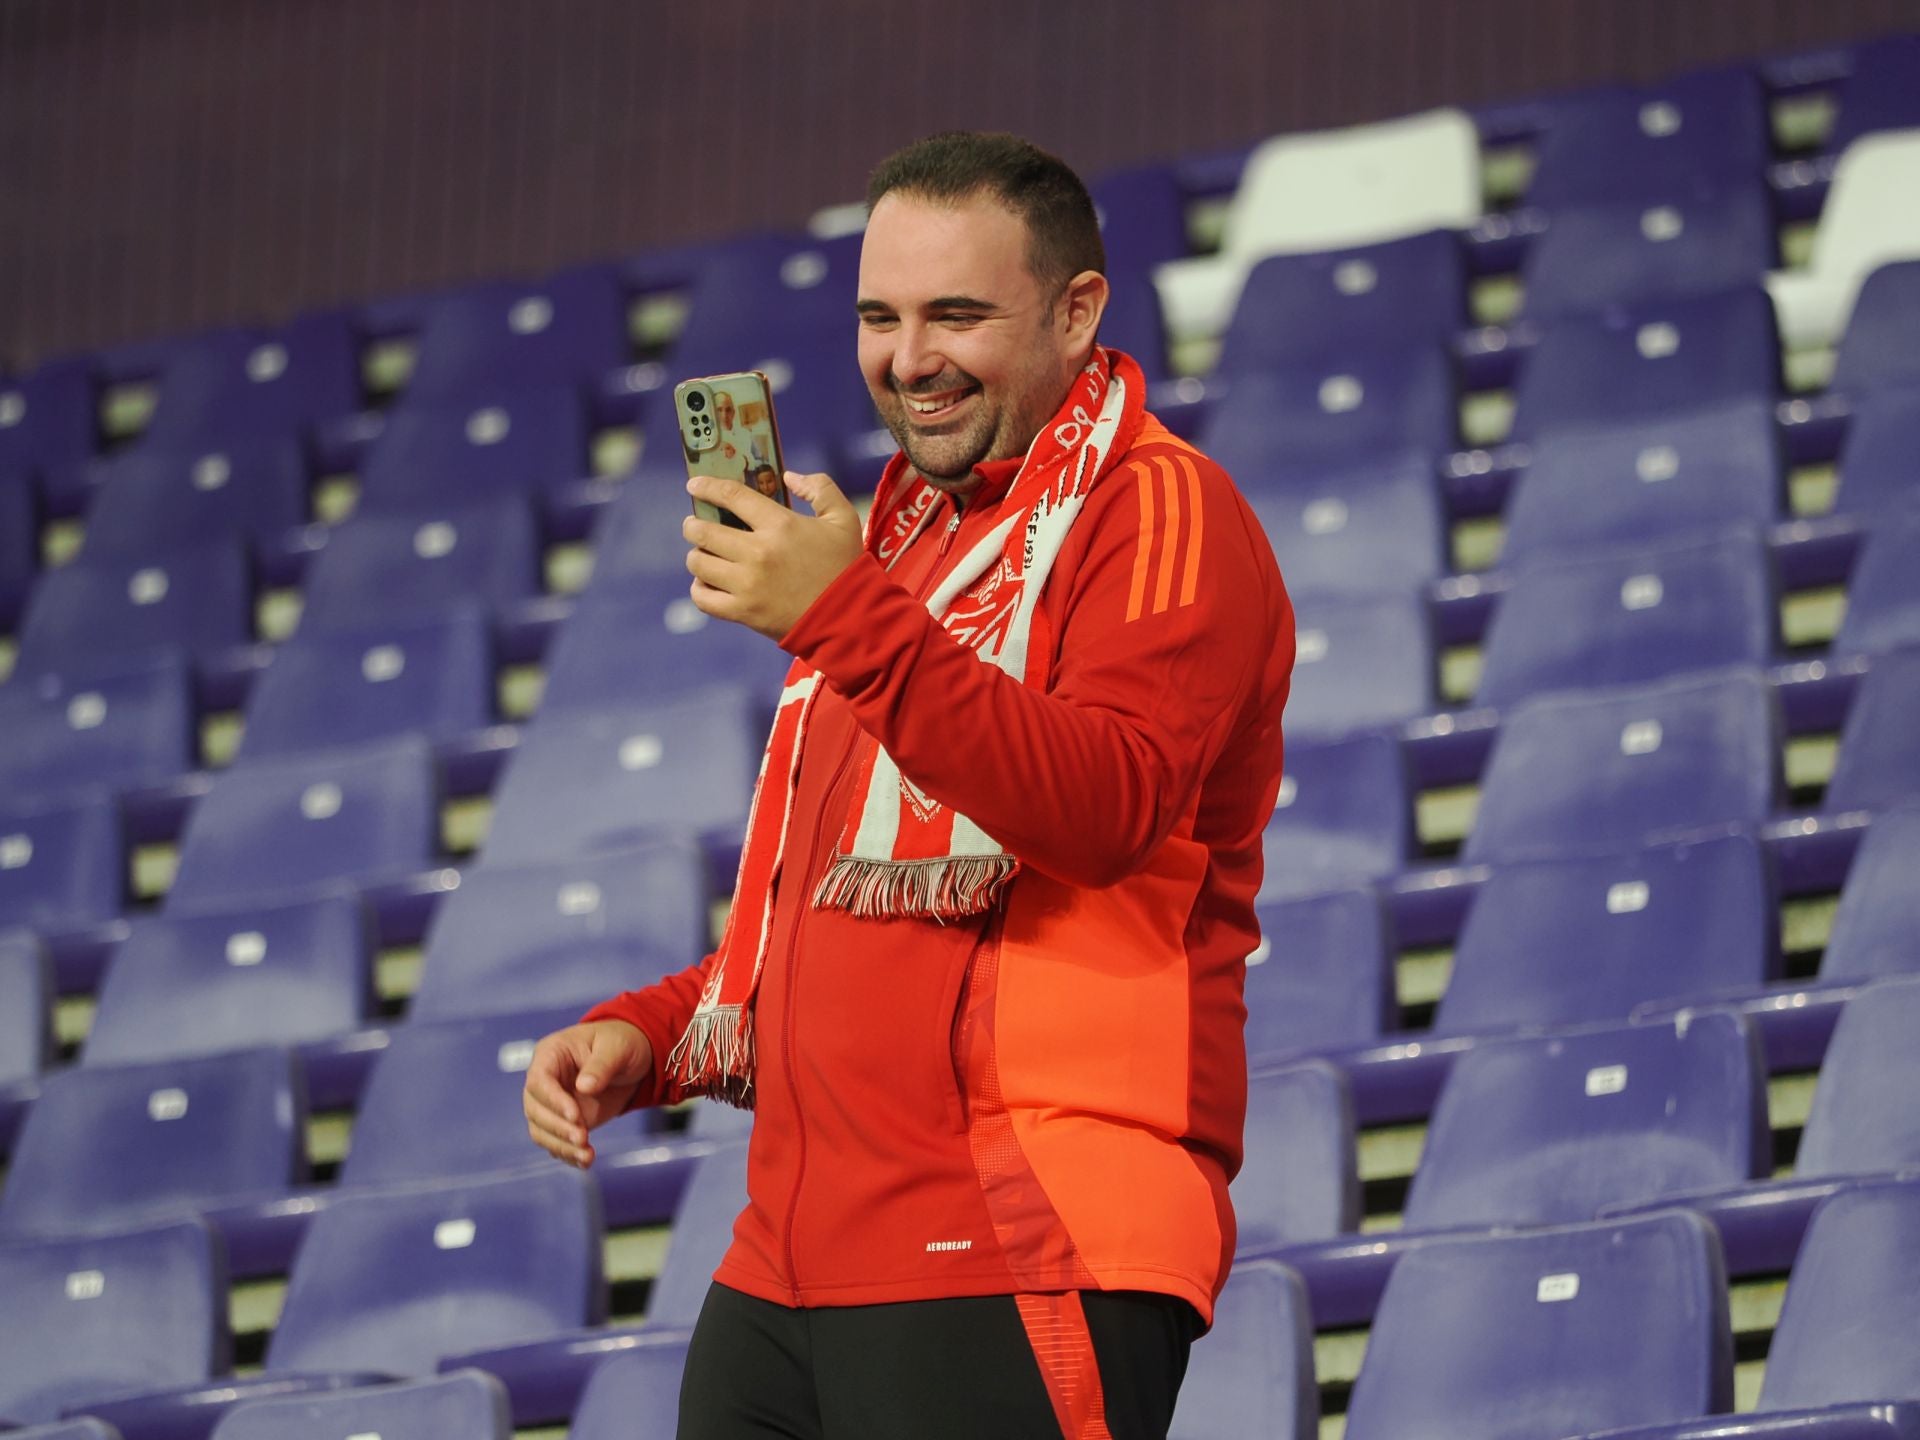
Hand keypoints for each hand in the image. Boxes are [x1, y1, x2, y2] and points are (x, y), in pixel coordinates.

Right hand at [523, 1020, 652, 1167]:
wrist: (632, 1060)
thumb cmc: (621, 1043)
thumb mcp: (617, 1047)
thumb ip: (601, 1066)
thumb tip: (584, 1087)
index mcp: (551, 1054)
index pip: (539, 1081)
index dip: (553, 1101)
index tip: (576, 1116)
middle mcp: (544, 1081)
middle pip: (535, 1109)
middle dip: (557, 1128)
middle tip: (583, 1139)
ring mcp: (552, 1104)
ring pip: (541, 1130)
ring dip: (561, 1146)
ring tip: (587, 1155)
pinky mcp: (563, 1122)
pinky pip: (556, 1142)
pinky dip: (568, 1154)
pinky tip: (585, 1161)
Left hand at [684, 470, 864, 639]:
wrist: (849, 617)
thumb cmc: (846, 566)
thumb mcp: (843, 518)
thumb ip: (819, 488)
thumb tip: (788, 477)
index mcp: (780, 525)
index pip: (731, 496)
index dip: (707, 487)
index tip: (694, 485)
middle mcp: (758, 552)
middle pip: (704, 532)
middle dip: (693, 525)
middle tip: (694, 525)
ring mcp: (748, 584)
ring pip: (699, 564)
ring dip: (697, 556)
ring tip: (704, 555)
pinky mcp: (744, 612)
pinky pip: (704, 598)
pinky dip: (700, 589)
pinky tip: (708, 583)